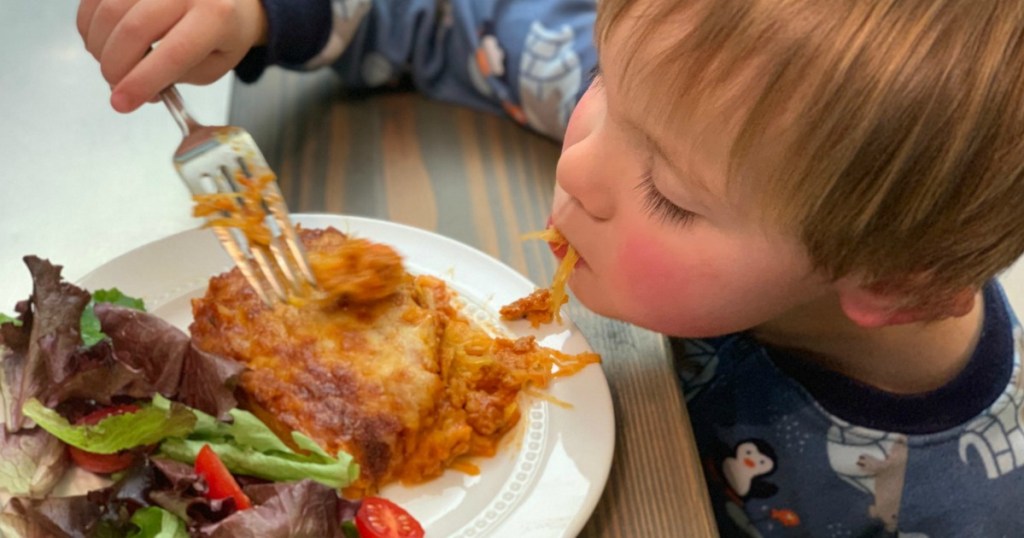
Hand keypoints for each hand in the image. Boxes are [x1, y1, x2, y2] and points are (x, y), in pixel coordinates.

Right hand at [77, 0, 267, 112]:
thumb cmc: (221, 29)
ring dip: (99, 46)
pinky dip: (90, 25)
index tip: (121, 104)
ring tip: (114, 61)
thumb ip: (176, 77)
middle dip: (115, 68)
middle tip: (116, 85)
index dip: (141, 82)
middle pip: (133, 30)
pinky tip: (106, 39)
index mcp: (216, 15)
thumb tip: (133, 89)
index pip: (173, 53)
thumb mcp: (214, 63)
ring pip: (108, 11)